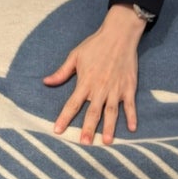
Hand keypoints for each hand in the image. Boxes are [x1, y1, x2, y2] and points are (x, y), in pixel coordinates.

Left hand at [43, 4, 145, 144]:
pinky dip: (132, 116)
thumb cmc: (95, 44)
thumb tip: (46, 82)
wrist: (119, 34)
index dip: (64, 118)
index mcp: (85, 82)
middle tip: (84, 144)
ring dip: (109, 127)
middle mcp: (100, 89)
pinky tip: (132, 129)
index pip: (72, 104)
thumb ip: (61, 72)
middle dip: (87, 129)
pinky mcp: (129, 87)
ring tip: (106, 142)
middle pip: (93, 113)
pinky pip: (130, 105)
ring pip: (111, 112)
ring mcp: (116, 89)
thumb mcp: (75, 56)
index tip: (57, 131)